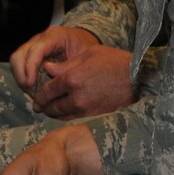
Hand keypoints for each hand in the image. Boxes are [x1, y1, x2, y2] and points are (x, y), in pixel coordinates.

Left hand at [10, 26, 135, 117]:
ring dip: (53, 114)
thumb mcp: (88, 54)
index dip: (39, 95)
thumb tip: (47, 69)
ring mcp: (86, 109)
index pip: (47, 91)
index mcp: (72, 78)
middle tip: (38, 106)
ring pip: (62, 116)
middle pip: (52, 106)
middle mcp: (76, 96)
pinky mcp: (95, 116)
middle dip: (43, 107)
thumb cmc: (114, 61)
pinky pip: (74, 119)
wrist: (137, 78)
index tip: (36, 97)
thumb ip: (65, 64)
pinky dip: (66, 118)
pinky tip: (65, 114)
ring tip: (49, 111)